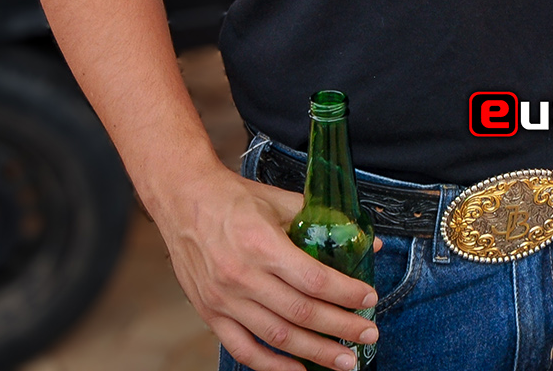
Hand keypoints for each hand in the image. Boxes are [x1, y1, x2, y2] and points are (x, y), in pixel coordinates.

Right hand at [148, 163, 382, 370]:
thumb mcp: (280, 201)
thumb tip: (367, 241)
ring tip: (345, 360)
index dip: (346, 293)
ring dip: (315, 353)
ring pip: (278, 336)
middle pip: (301, 313)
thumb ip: (323, 221)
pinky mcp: (210, 314)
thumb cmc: (233, 199)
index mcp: (262, 245)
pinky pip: (244, 349)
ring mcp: (224, 300)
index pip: (314, 280)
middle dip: (341, 327)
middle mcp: (242, 277)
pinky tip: (299, 370)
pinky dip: (273, 366)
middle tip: (368, 335)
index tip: (369, 299)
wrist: (183, 201)